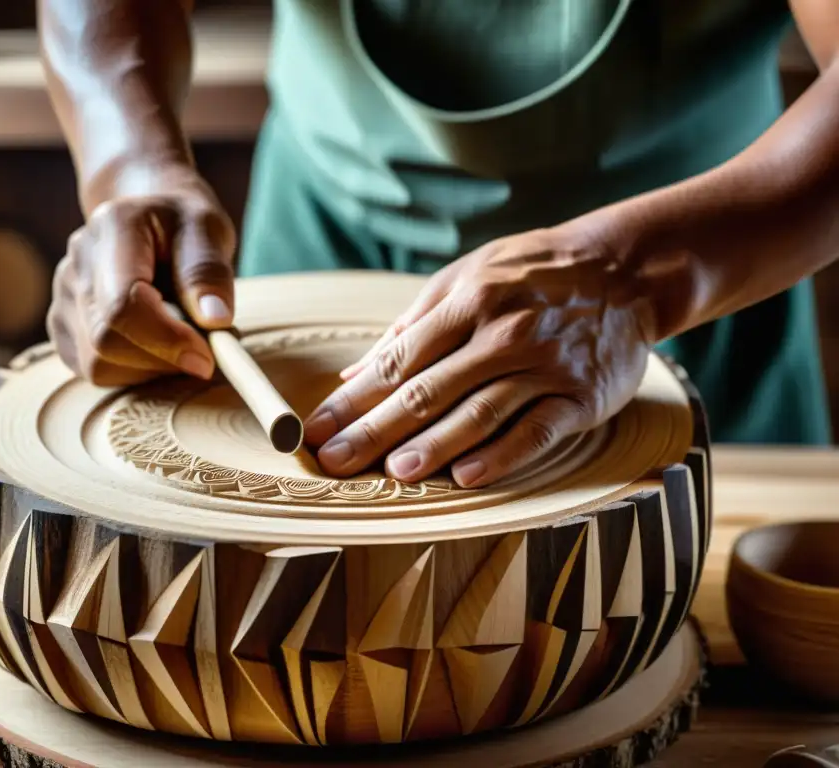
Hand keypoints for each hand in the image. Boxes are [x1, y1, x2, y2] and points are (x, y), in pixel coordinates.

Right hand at [47, 168, 235, 385]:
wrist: (150, 222)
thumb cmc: (184, 227)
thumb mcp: (208, 232)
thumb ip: (209, 273)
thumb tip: (215, 320)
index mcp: (113, 229)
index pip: (123, 304)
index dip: (166, 341)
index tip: (207, 358)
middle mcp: (78, 263)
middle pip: (106, 341)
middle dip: (163, 360)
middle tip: (205, 352)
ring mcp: (63, 297)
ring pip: (98, 366)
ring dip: (151, 369)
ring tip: (180, 339)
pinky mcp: (63, 328)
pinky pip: (95, 372)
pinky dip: (134, 372)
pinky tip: (156, 345)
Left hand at [303, 226, 655, 486]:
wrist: (626, 270)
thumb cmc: (532, 274)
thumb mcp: (470, 275)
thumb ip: (412, 324)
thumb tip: (354, 374)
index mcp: (468, 300)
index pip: (398, 360)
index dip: (354, 399)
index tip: (317, 429)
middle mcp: (502, 332)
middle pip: (428, 390)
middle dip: (375, 430)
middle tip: (335, 462)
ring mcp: (544, 365)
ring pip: (479, 412)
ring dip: (433, 446)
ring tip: (393, 474)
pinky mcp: (581, 396)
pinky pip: (536, 430)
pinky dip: (502, 456)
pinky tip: (467, 478)